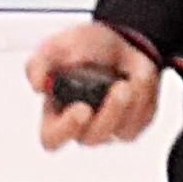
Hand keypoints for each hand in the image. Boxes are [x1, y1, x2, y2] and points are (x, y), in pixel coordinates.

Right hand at [25, 20, 159, 150]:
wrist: (116, 43)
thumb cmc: (80, 50)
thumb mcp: (56, 47)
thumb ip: (39, 64)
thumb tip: (38, 84)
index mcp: (56, 114)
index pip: (53, 138)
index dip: (66, 130)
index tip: (81, 108)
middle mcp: (82, 127)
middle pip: (92, 138)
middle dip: (109, 113)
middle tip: (120, 88)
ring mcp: (109, 129)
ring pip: (121, 132)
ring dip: (130, 103)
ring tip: (129, 79)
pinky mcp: (133, 124)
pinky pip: (142, 119)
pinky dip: (144, 96)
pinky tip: (138, 78)